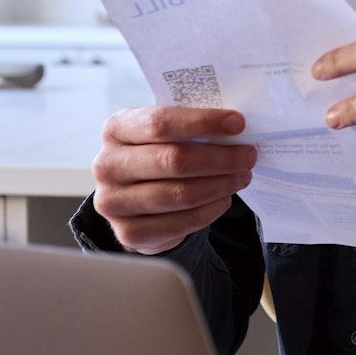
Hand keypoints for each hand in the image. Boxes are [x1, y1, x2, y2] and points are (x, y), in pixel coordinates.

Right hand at [91, 107, 255, 254]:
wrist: (137, 198)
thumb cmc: (158, 155)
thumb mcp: (166, 133)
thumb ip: (190, 127)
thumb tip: (236, 126)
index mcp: (115, 129)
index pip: (160, 122)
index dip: (203, 122)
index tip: (238, 123)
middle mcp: (106, 165)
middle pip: (174, 160)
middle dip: (220, 158)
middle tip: (248, 155)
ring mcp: (113, 202)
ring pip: (181, 194)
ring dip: (221, 184)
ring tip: (242, 176)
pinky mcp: (128, 233)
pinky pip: (182, 222)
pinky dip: (211, 210)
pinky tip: (224, 199)